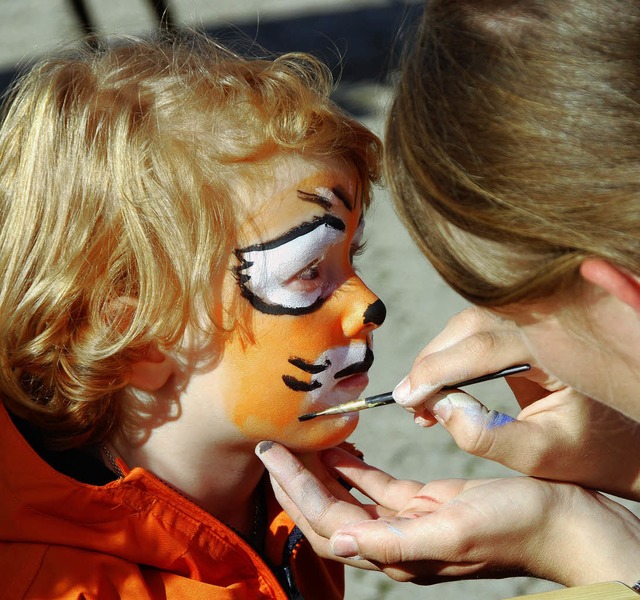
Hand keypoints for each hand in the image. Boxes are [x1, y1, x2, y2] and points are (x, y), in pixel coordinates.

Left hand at [257, 442, 639, 586]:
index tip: (271, 455)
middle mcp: (394, 539)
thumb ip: (395, 541)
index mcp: (396, 551)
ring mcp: (407, 519)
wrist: (560, 520)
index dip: (295, 491)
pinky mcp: (423, 501)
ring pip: (348, 496)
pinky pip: (376, 484)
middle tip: (272, 444)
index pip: (326, 522)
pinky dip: (355, 466)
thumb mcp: (453, 531)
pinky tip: (341, 448)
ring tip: (298, 442)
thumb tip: (336, 543)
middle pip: (328, 511)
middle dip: (296, 481)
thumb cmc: (514, 526)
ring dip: (321, 472)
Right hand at [393, 307, 639, 499]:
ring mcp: (535, 324)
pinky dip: (449, 357)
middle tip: (408, 403)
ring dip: (436, 359)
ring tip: (421, 403)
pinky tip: (438, 389)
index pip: (483, 347)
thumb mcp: (537, 455)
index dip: (436, 371)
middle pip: (470, 326)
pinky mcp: (523, 332)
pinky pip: (475, 333)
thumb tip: (435, 406)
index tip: (405, 398)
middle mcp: (546, 325)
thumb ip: (485, 435)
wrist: (621, 441)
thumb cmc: (587, 451)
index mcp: (558, 350)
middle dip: (431, 362)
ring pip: (467, 326)